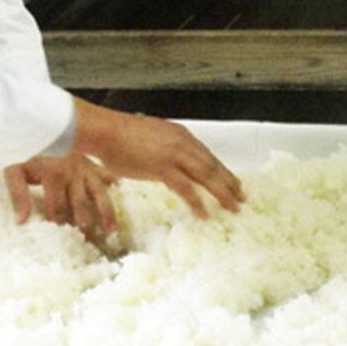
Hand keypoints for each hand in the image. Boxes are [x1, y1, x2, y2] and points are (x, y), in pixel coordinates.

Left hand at [4, 152, 117, 241]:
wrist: (39, 128)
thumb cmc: (26, 153)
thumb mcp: (15, 171)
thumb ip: (18, 196)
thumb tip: (21, 222)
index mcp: (53, 175)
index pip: (56, 204)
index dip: (57, 221)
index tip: (60, 237)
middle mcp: (73, 173)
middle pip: (80, 202)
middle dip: (85, 220)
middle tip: (90, 239)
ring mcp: (85, 169)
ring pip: (99, 193)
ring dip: (106, 211)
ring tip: (112, 231)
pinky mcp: (92, 165)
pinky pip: (107, 174)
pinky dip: (115, 183)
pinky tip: (121, 194)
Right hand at [72, 98, 244, 219]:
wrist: (105, 131)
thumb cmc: (120, 136)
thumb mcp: (150, 138)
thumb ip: (163, 149)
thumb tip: (167, 162)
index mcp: (180, 136)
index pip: (208, 156)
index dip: (223, 171)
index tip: (233, 183)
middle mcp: (182, 143)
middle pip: (212, 166)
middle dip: (229, 183)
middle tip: (241, 198)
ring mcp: (174, 155)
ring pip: (206, 176)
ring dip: (222, 193)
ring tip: (232, 208)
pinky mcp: (162, 168)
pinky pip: (186, 189)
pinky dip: (197, 202)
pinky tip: (204, 213)